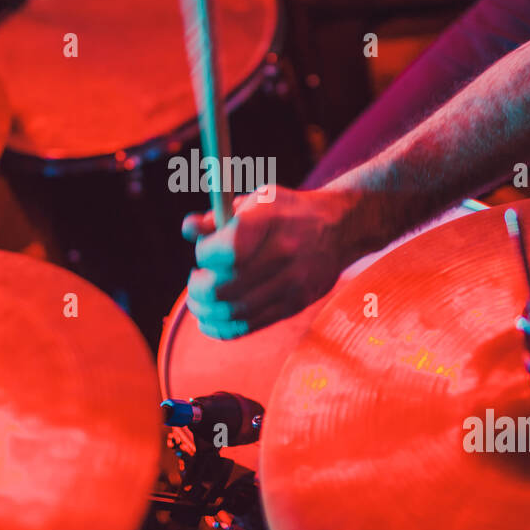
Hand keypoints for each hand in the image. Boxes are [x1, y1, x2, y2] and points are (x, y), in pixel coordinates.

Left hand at [182, 186, 356, 338]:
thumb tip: (188, 229)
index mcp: (270, 220)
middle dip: (198, 287)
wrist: (341, 228)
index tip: (203, 252)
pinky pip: (250, 325)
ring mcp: (292, 283)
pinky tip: (209, 319)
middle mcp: (283, 252)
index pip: (226, 250)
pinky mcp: (295, 305)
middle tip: (196, 280)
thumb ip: (219, 217)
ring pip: (233, 312)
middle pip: (224, 287)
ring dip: (206, 310)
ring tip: (199, 300)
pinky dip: (222, 328)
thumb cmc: (288, 212)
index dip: (204, 254)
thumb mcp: (256, 201)